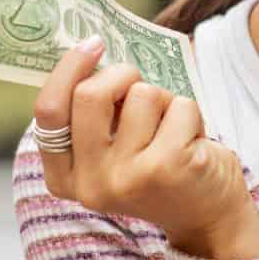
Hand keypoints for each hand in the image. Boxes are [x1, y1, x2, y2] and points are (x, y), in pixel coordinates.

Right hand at [32, 36, 258, 258]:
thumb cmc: (158, 165)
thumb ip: (95, 114)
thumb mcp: (113, 149)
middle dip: (121, 73)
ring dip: (164, 99)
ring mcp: (130, 178)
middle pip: (91, 94)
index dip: (67, 70)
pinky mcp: (170, 167)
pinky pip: (180, 105)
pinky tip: (194, 143)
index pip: (48, 113)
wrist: (209, 215)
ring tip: (171, 129)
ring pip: (142, 94)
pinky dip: (191, 113)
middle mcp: (92, 184)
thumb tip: (91, 50)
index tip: (92, 44)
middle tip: (139, 81)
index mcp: (67, 178)